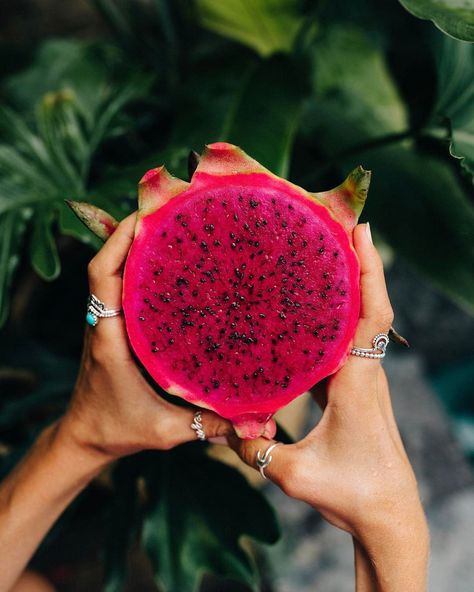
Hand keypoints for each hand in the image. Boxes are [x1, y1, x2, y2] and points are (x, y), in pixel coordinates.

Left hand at [57, 213, 233, 461]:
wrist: (85, 438)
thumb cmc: (118, 431)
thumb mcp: (167, 430)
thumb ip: (210, 426)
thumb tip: (257, 426)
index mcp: (110, 338)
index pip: (102, 275)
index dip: (119, 241)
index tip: (146, 216)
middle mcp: (104, 323)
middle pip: (108, 263)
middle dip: (132, 232)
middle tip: (171, 213)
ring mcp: (107, 323)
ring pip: (113, 273)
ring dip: (134, 247)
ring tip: (173, 229)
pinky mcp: (114, 328)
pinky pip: (121, 288)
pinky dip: (137, 269)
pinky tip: (169, 266)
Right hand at [228, 224, 428, 589]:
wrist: (387, 514)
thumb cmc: (351, 493)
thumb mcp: (294, 474)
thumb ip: (258, 449)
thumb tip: (230, 426)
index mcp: (357, 381)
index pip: (371, 315)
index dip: (369, 271)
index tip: (361, 232)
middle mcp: (364, 371)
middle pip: (368, 306)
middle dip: (357, 263)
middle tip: (334, 227)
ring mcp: (360, 379)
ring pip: (356, 324)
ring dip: (344, 290)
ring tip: (314, 259)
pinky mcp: (352, 389)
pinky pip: (341, 345)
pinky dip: (331, 322)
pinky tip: (304, 316)